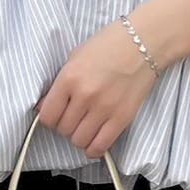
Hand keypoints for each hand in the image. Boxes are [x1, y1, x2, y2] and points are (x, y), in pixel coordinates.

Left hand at [35, 17, 160, 157]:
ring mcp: (104, 108)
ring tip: (86, 125)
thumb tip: (44, 107)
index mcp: (69, 77)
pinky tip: (95, 139)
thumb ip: (59, 84)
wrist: (145, 41)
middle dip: (65, 125)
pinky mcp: (122, 118)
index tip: (56, 113)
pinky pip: (100, 146)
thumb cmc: (109, 44)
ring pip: (79, 140)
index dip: (49, 117)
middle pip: (63, 129)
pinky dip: (94, 148)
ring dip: (79, 135)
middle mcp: (85, 95)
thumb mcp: (76, 57)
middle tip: (73, 116)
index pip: (47, 116)